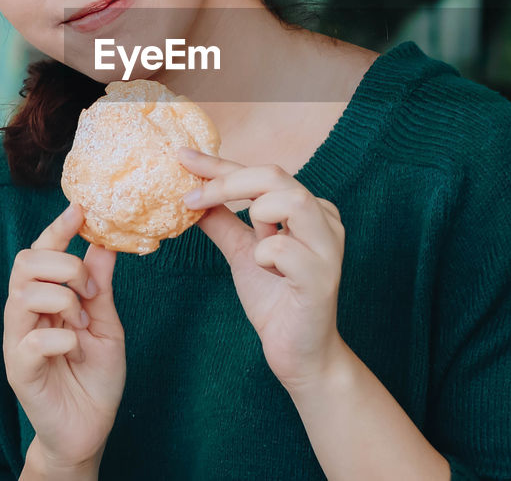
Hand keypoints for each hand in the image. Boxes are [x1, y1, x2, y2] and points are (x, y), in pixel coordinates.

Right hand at [3, 204, 125, 474]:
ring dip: (64, 300)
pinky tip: (75, 348)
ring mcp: (18, 342)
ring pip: (24, 294)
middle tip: (91, 290)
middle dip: (64, 265)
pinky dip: (61, 338)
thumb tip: (104, 241)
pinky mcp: (19, 371)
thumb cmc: (95, 376)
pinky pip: (31, 340)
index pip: (40, 252)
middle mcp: (24, 315)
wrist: (90, 428)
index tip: (80, 208)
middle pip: (24, 263)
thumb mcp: (107, 324)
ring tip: (84, 324)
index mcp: (44, 300)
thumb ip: (101, 286)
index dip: (56, 229)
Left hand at [177, 148, 347, 389]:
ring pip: (291, 200)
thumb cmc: (276, 299)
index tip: (183, 157)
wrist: (298, 353)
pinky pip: (285, 248)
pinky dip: (264, 255)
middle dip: (228, 182)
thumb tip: (191, 195)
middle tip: (191, 198)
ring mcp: (327, 247)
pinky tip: (268, 272)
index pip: (260, 174)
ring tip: (252, 242)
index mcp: (308, 209)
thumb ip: (223, 222)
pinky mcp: (321, 278)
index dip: (219, 165)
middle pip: (276, 175)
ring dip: (257, 215)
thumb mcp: (243, 252)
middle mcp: (324, 220)